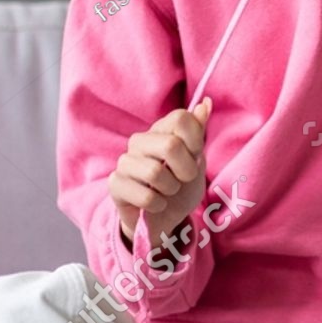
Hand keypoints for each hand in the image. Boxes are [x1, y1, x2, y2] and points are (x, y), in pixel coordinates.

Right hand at [111, 100, 212, 247]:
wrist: (165, 219)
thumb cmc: (181, 186)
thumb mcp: (196, 159)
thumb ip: (198, 131)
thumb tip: (206, 103)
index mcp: (161, 130)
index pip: (181, 118)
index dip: (195, 142)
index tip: (195, 157)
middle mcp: (140, 141)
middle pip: (170, 145)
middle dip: (186, 169)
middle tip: (183, 179)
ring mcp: (125, 161)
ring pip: (156, 173)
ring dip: (170, 189)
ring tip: (167, 192)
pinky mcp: (115, 184)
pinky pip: (145, 195)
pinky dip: (158, 205)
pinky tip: (155, 204)